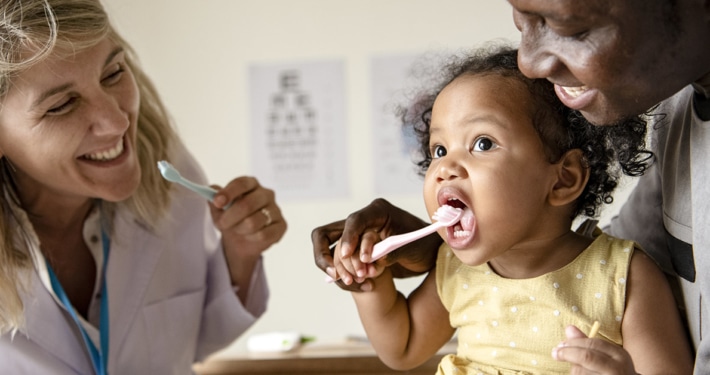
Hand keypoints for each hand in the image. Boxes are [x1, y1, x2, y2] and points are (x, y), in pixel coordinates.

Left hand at [209, 176, 285, 298]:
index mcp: (251, 184)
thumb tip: (211, 192)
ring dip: (239, 229)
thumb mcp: (219, 210)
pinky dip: (251, 238)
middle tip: (221, 224)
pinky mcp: (281, 226)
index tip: (217, 202)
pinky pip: (263, 235)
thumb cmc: (231, 219)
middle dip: (230, 217)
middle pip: (247, 204)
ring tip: (238, 230)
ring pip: (253, 222)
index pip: (242, 183)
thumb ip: (214, 200)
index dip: (229, 192)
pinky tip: (250, 237)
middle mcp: (266, 194)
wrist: (242, 240)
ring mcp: (276, 209)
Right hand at [311, 198, 441, 291]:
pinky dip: (347, 277)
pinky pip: (340, 265)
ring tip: (359, 282)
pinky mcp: (354, 252)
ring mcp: (355, 238)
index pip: (354, 221)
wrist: (428, 254)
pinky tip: (365, 286)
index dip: (347, 238)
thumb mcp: (412, 247)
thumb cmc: (423, 244)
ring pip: (330, 252)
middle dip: (326, 256)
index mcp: (377, 212)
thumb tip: (375, 261)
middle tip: (338, 275)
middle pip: (326, 234)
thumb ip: (393, 252)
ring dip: (340, 270)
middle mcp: (362, 222)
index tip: (346, 255)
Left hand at [552, 325, 636, 373]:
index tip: (560, 344)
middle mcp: (618, 368)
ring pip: (581, 371)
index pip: (594, 343)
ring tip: (577, 370)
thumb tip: (568, 327)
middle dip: (567, 353)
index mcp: (620, 355)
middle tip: (555, 353)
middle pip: (587, 357)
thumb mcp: (606, 355)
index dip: (574, 342)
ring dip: (573, 369)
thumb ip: (588, 343)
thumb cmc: (612, 371)